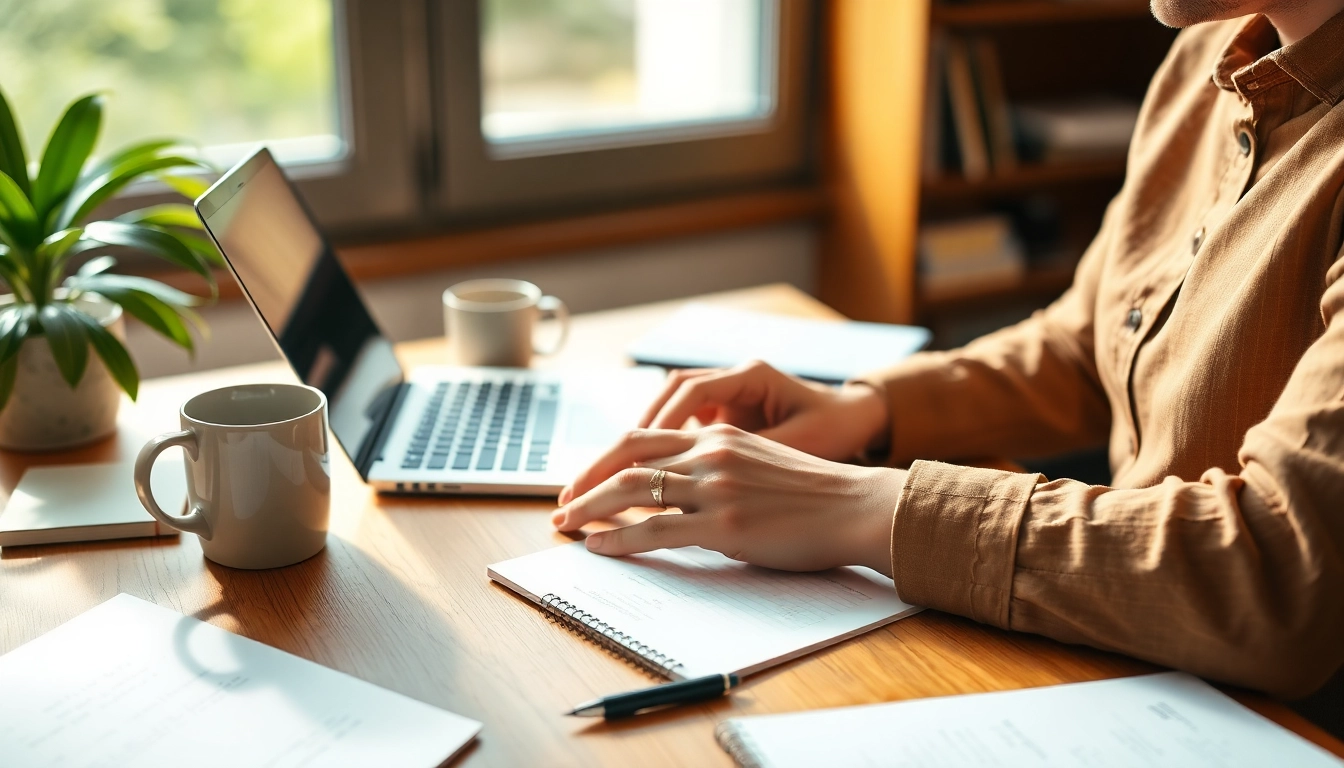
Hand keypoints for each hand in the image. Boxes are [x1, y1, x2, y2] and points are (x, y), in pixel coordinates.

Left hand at [551, 424, 905, 575]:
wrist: (856, 508)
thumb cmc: (814, 495)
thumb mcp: (758, 462)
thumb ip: (716, 468)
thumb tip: (675, 493)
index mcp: (718, 436)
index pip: (642, 440)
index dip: (603, 461)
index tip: (581, 482)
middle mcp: (711, 453)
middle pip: (625, 459)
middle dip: (584, 483)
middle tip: (560, 507)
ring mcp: (716, 488)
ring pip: (632, 492)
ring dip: (590, 510)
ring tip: (567, 527)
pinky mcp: (724, 525)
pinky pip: (656, 530)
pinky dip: (619, 538)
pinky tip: (600, 547)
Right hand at [635, 361, 888, 463]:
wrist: (859, 419)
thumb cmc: (836, 428)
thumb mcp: (800, 444)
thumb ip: (753, 457)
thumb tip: (708, 480)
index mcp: (752, 375)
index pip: (691, 390)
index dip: (663, 421)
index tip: (644, 454)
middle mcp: (735, 378)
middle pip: (670, 393)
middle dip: (639, 430)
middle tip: (613, 465)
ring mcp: (730, 394)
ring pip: (673, 408)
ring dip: (647, 439)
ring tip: (621, 474)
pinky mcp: (729, 415)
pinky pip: (687, 425)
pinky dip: (667, 448)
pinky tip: (651, 478)